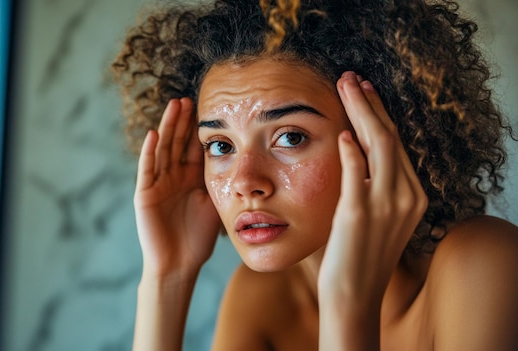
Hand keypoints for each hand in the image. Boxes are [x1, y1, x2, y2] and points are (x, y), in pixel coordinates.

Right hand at [134, 98, 219, 277]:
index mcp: (190, 178)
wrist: (179, 264)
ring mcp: (158, 184)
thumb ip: (219, 181)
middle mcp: (173, 177)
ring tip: (174, 106)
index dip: (199, 128)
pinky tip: (154, 134)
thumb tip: (240, 159)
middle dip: (183, 121)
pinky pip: (147, 170)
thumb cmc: (198, 238)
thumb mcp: (214, 203)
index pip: (194, 147)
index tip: (208, 107)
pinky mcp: (145, 195)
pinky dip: (150, 152)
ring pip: (163, 149)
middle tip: (189, 98)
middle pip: (178, 142)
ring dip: (168, 128)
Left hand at [318, 72, 427, 315]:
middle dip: (369, 103)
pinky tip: (341, 132)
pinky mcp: (359, 213)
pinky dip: (351, 150)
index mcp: (413, 195)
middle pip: (389, 136)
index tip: (364, 91)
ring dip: (360, 111)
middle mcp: (406, 196)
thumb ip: (372, 184)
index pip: (395, 143)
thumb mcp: (375, 215)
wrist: (353, 295)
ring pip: (378, 144)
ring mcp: (385, 205)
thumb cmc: (358, 255)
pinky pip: (358, 172)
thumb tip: (353, 149)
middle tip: (350, 78)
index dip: (378, 113)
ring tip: (344, 87)